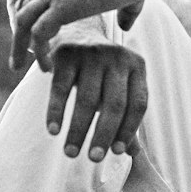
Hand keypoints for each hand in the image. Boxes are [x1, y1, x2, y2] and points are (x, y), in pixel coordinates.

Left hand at [10, 0, 145, 70]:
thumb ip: (122, 11)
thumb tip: (125, 26)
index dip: (26, 13)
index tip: (28, 35)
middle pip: (22, 7)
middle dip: (17, 33)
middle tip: (17, 56)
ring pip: (23, 22)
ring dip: (19, 46)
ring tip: (17, 67)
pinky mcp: (61, 6)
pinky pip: (38, 33)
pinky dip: (39, 53)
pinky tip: (46, 67)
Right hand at [45, 43, 147, 160]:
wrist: (76, 32)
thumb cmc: (103, 71)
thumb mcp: (120, 86)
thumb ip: (126, 115)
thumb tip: (133, 153)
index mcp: (137, 66)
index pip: (138, 104)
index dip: (129, 130)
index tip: (118, 153)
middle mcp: (117, 57)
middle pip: (114, 104)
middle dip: (103, 135)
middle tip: (94, 159)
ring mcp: (92, 53)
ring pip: (86, 100)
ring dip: (78, 130)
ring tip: (71, 153)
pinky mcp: (66, 54)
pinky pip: (60, 89)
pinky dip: (56, 112)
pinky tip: (53, 131)